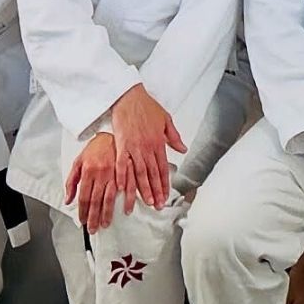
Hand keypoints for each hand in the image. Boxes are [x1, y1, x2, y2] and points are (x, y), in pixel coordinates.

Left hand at [65, 132, 119, 231]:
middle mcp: (102, 173)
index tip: (82, 221)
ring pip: (111, 197)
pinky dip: (128, 200)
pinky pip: (128, 188)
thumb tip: (68, 199)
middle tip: (93, 229)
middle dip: (94, 217)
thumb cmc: (95, 148)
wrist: (111, 133)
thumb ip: (71, 182)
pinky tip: (127, 210)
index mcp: (89, 171)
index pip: (84, 197)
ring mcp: (115, 173)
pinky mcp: (127, 170)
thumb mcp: (78, 162)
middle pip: (96, 200)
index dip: (83, 211)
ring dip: (108, 213)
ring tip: (105, 224)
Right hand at [110, 84, 185, 210]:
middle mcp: (147, 147)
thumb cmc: (147, 107)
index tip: (166, 196)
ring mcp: (133, 147)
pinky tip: (124, 189)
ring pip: (139, 173)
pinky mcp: (120, 145)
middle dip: (155, 191)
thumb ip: (174, 137)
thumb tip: (183, 149)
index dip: (164, 183)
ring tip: (145, 202)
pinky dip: (123, 177)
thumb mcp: (166, 120)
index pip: (163, 167)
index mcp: (158, 142)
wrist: (130, 98)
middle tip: (157, 206)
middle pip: (152, 174)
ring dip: (142, 189)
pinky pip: (121, 165)